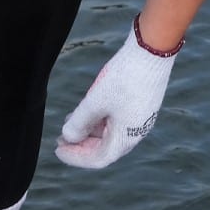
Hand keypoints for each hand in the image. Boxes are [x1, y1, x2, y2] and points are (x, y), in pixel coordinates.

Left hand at [55, 19, 177, 169]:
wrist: (152, 50)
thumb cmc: (124, 77)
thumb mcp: (95, 101)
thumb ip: (79, 123)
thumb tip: (68, 137)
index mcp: (127, 138)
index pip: (98, 159)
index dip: (76, 157)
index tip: (58, 150)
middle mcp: (136, 133)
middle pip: (105, 148)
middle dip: (81, 145)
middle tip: (61, 139)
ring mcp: (140, 119)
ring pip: (110, 133)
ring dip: (89, 131)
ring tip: (70, 122)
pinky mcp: (141, 105)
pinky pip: (117, 120)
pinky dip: (100, 119)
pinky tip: (87, 110)